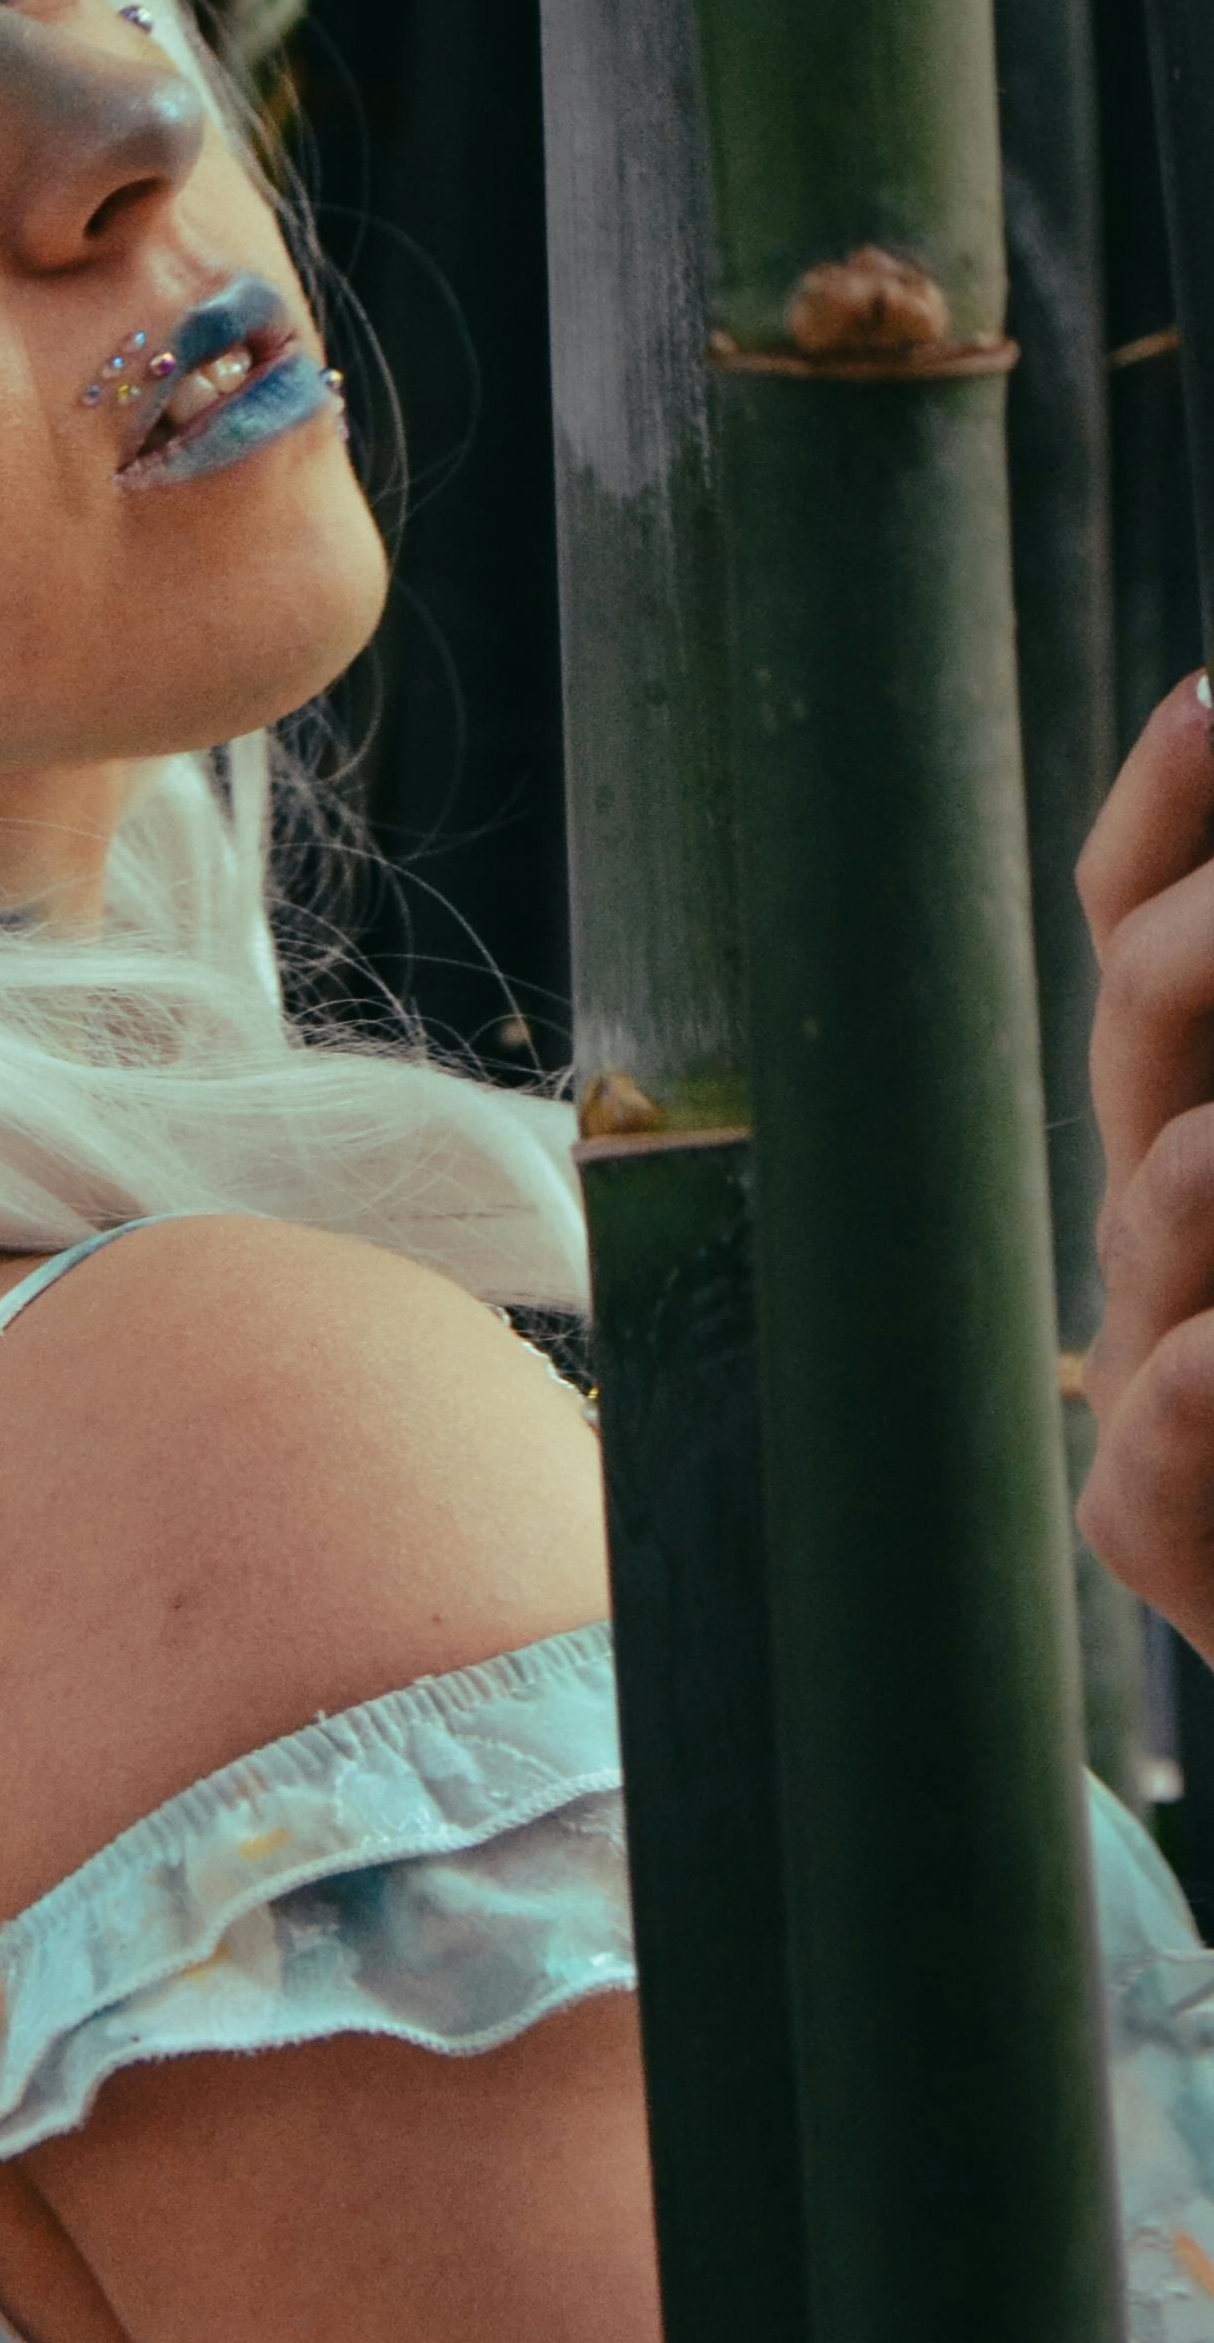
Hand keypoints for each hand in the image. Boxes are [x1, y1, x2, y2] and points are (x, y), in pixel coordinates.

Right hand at [1081, 674, 1213, 1656]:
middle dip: (1205, 940)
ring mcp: (1157, 1370)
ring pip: (1156, 1216)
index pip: (1140, 921)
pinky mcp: (1158, 1532)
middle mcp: (1173, 1219)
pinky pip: (1156, 1443)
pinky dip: (1200, 1388)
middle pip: (1137, 1032)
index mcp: (1213, 1108)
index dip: (1166, 810)